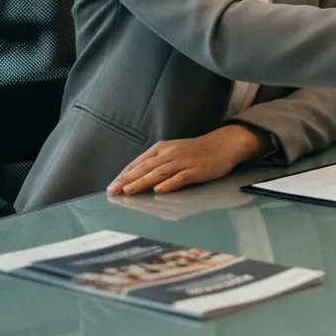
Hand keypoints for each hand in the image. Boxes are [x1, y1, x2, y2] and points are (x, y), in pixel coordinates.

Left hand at [107, 125, 268, 195]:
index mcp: (163, 148)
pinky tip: (160, 190)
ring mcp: (184, 161)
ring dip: (143, 181)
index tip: (112, 185)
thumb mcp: (173, 151)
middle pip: (146, 167)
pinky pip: (181, 177)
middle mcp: (171, 154)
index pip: (140, 162)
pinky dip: (170, 183)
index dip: (125, 174)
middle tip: (113, 190)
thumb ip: (156, 162)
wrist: (223, 144)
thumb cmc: (196, 150)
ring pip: (160, 172)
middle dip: (128, 179)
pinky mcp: (197, 170)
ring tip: (129, 190)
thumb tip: (136, 175)